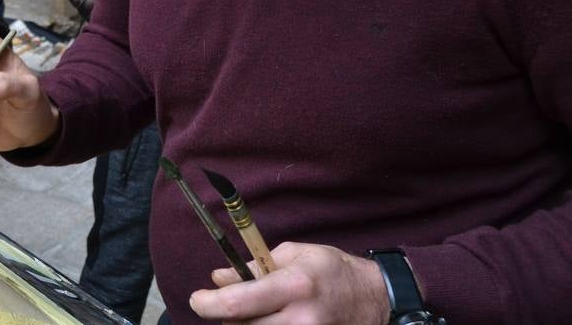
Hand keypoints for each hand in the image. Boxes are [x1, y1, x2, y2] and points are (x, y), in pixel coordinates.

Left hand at [189, 242, 388, 323]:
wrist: (374, 299)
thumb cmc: (333, 271)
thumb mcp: (294, 254)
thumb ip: (254, 267)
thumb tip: (218, 278)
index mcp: (293, 286)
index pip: (236, 304)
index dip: (208, 304)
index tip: (197, 298)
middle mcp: (300, 318)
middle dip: (225, 315)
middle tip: (228, 302)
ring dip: (244, 324)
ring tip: (253, 310)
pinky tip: (267, 320)